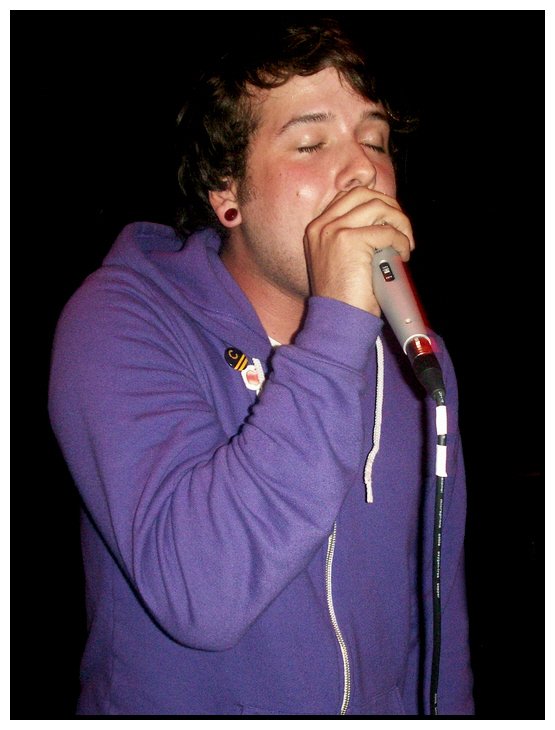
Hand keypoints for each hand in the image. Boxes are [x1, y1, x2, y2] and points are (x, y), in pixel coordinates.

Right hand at [303, 188, 414, 315]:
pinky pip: (387, 232)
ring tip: (405, 243)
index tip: (391, 220)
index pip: (349, 196)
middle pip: (364, 194)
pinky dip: (401, 243)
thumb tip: (383, 218)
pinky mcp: (349, 241)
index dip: (376, 202)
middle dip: (390, 207)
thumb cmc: (344, 296)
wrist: (338, 319)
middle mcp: (321, 225)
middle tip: (402, 229)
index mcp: (317, 228)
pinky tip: (402, 256)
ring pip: (378, 206)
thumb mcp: (341, 259)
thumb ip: (353, 235)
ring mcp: (333, 231)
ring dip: (400, 223)